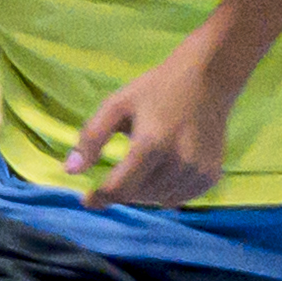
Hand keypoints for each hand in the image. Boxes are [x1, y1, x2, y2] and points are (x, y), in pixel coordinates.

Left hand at [66, 37, 234, 206]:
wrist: (209, 80)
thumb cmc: (157, 89)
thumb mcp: (117, 105)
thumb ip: (91, 137)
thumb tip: (70, 170)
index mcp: (152, 144)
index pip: (120, 188)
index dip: (100, 197)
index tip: (88, 199)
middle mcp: (178, 162)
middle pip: (138, 196)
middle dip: (123, 188)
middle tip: (123, 166)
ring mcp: (198, 171)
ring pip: (158, 200)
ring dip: (145, 190)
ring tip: (147, 164)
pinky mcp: (211, 176)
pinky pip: (179, 198)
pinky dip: (166, 191)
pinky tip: (166, 168)